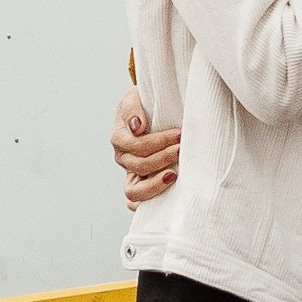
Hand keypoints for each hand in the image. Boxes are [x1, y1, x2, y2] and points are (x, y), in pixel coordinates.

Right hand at [111, 90, 178, 206]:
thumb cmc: (144, 104)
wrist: (150, 109)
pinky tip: (165, 197)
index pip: (135, 145)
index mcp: (120, 137)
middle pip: (138, 166)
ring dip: (156, 184)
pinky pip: (136, 202)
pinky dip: (146, 204)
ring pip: (134, 191)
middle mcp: (123, 158)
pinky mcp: (142, 184)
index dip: (158, 142)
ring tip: (175, 175)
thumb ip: (133, 109)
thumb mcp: (135, 97)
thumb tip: (137, 127)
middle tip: (181, 149)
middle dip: (163, 158)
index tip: (179, 134)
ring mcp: (131, 173)